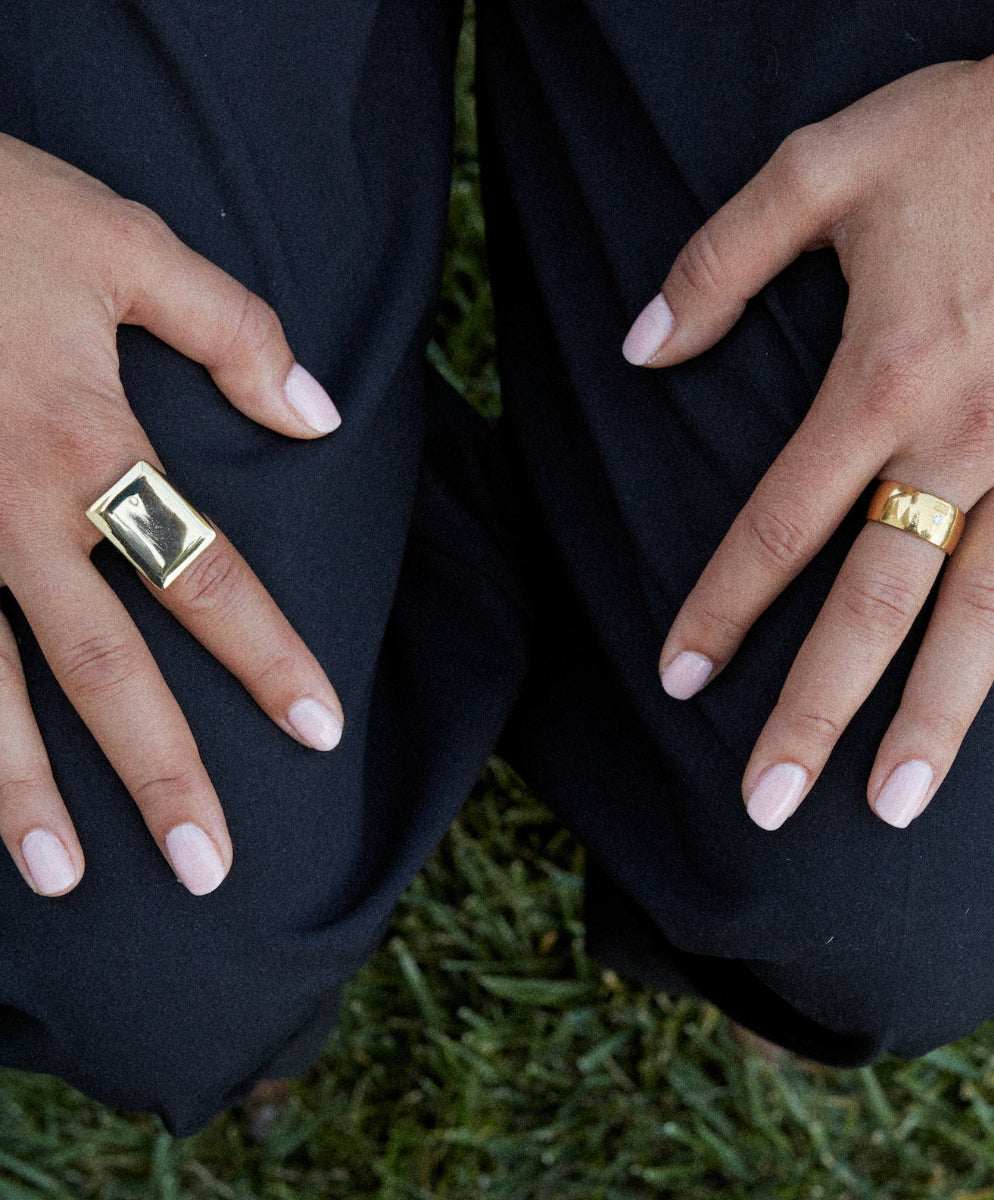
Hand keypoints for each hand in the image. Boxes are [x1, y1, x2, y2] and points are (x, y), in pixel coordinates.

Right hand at [0, 133, 343, 895]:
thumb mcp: (127, 243)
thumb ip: (234, 331)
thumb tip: (319, 416)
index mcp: (91, 445)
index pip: (207, 576)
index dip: (269, 658)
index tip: (320, 731)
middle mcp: (9, 511)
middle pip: (103, 667)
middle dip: (160, 771)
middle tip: (210, 867)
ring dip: (19, 791)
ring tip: (63, 878)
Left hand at [623, 32, 993, 830]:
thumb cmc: (964, 132)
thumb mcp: (820, 166)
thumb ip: (718, 260)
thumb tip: (637, 348)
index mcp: (881, 378)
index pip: (779, 523)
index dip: (722, 607)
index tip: (679, 680)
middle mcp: (964, 436)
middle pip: (875, 600)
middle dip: (816, 709)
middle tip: (769, 805)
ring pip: (988, 612)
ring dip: (941, 717)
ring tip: (895, 806)